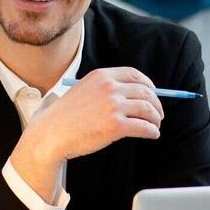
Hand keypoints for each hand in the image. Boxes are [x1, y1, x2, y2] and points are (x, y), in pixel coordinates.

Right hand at [9, 67, 164, 201]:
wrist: (51, 134)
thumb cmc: (63, 117)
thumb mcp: (81, 90)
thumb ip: (101, 89)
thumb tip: (127, 96)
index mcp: (101, 76)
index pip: (134, 75)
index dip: (148, 85)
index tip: (153, 93)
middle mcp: (109, 88)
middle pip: (145, 92)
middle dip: (156, 103)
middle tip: (158, 114)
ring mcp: (113, 106)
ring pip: (147, 109)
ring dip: (155, 118)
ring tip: (155, 125)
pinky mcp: (116, 126)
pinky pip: (144, 127)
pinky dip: (152, 131)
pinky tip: (152, 134)